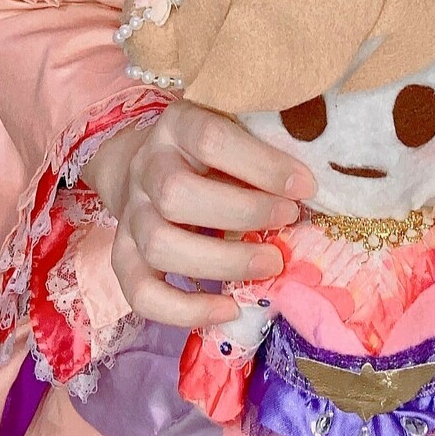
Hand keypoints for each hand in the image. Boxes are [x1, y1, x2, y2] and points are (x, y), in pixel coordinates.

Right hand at [87, 104, 315, 328]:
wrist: (147, 164)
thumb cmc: (211, 149)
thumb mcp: (234, 129)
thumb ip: (264, 146)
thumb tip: (311, 185)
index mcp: (177, 126)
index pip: (209, 138)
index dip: (260, 164)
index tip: (304, 186)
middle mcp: (146, 168)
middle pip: (175, 194)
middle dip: (242, 213)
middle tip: (289, 219)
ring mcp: (131, 214)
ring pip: (159, 245)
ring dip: (222, 261)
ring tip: (272, 264)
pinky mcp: (123, 256)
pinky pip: (140, 292)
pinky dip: (184, 310)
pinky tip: (229, 308)